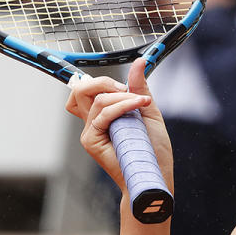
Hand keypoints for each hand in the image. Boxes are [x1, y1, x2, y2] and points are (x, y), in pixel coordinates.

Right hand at [65, 58, 173, 193]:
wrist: (154, 172)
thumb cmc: (152, 149)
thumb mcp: (147, 111)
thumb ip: (139, 88)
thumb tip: (139, 62)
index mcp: (103, 115)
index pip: (85, 90)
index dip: (97, 81)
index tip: (124, 84)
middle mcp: (93, 122)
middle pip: (80, 89)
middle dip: (104, 81)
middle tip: (127, 88)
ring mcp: (91, 131)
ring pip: (97, 99)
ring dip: (124, 97)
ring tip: (142, 104)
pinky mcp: (91, 140)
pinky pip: (103, 113)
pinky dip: (123, 106)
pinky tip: (139, 106)